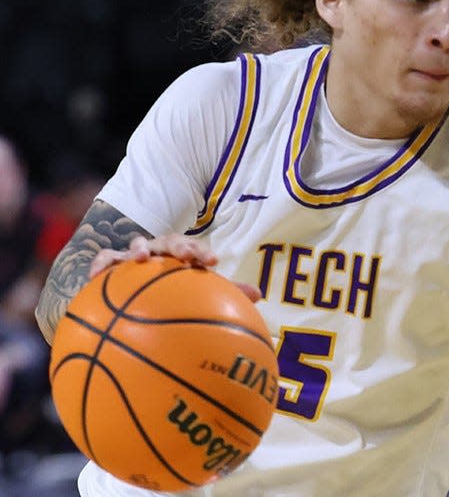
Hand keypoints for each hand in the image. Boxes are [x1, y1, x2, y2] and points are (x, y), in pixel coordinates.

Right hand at [89, 234, 261, 302]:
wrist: (129, 298)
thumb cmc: (169, 295)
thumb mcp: (196, 295)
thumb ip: (224, 294)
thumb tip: (260, 295)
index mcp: (180, 258)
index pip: (194, 250)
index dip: (202, 253)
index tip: (213, 263)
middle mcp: (158, 253)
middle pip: (169, 241)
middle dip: (178, 245)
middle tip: (186, 256)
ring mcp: (133, 258)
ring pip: (136, 245)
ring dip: (139, 248)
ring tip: (140, 258)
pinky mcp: (109, 267)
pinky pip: (103, 261)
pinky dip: (101, 264)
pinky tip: (97, 276)